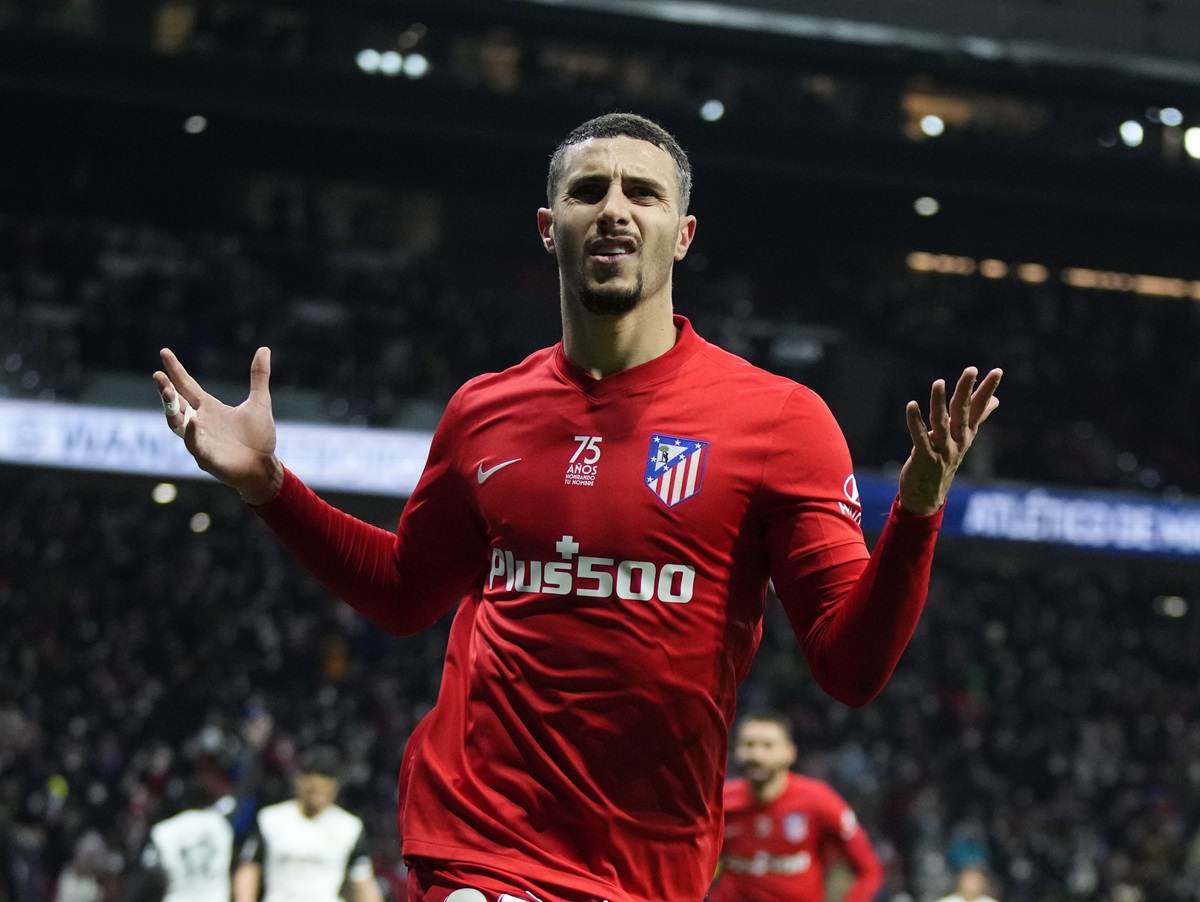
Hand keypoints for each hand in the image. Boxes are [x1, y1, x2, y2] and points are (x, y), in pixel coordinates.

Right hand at [153, 347, 282, 504]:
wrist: (263, 467)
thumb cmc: (259, 437)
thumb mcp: (259, 402)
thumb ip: (259, 377)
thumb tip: (264, 349)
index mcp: (210, 407)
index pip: (187, 385)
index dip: (175, 370)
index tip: (164, 352)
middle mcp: (200, 421)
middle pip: (175, 402)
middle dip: (166, 389)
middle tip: (158, 375)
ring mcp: (200, 439)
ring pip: (177, 422)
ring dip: (170, 408)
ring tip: (167, 390)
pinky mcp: (205, 456)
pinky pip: (193, 443)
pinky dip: (192, 433)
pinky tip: (194, 420)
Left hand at [898, 366, 1001, 514]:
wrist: (928, 496)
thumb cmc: (945, 462)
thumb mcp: (963, 439)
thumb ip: (978, 417)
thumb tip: (995, 400)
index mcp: (966, 434)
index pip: (979, 408)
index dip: (987, 390)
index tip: (998, 371)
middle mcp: (958, 441)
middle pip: (962, 412)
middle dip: (967, 390)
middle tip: (971, 369)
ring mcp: (942, 451)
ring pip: (941, 422)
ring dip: (939, 402)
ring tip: (939, 382)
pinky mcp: (925, 459)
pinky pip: (920, 438)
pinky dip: (916, 421)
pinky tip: (911, 405)